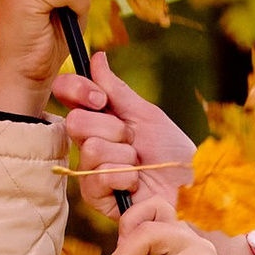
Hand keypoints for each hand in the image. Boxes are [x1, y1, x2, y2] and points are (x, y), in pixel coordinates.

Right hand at [53, 54, 191, 216]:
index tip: (101, 99)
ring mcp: (88, 170)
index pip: (65, 92)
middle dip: (113, 129)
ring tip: (139, 165)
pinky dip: (127, 176)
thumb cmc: (169, 151)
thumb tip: (97, 58)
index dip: (77, 89)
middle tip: (133, 140)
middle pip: (75, 122)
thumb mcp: (145, 114)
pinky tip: (136, 183)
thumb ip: (116, 90)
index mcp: (96, 118)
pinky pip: (100, 176)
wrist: (189, 186)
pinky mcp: (95, 196)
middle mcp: (87, 142)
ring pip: (91, 148)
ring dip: (125, 155)